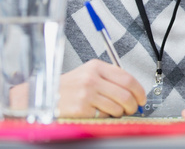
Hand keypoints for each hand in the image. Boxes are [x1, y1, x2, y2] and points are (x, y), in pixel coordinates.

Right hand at [9, 59, 145, 117]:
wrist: (42, 97)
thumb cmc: (66, 88)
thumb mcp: (87, 74)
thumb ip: (108, 79)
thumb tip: (132, 90)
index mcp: (96, 67)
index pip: (127, 77)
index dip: (139, 90)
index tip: (142, 98)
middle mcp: (92, 78)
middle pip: (126, 94)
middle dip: (134, 105)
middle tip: (133, 109)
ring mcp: (87, 93)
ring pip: (118, 107)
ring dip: (120, 113)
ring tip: (113, 112)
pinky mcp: (82, 108)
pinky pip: (104, 116)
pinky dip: (105, 118)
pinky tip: (98, 114)